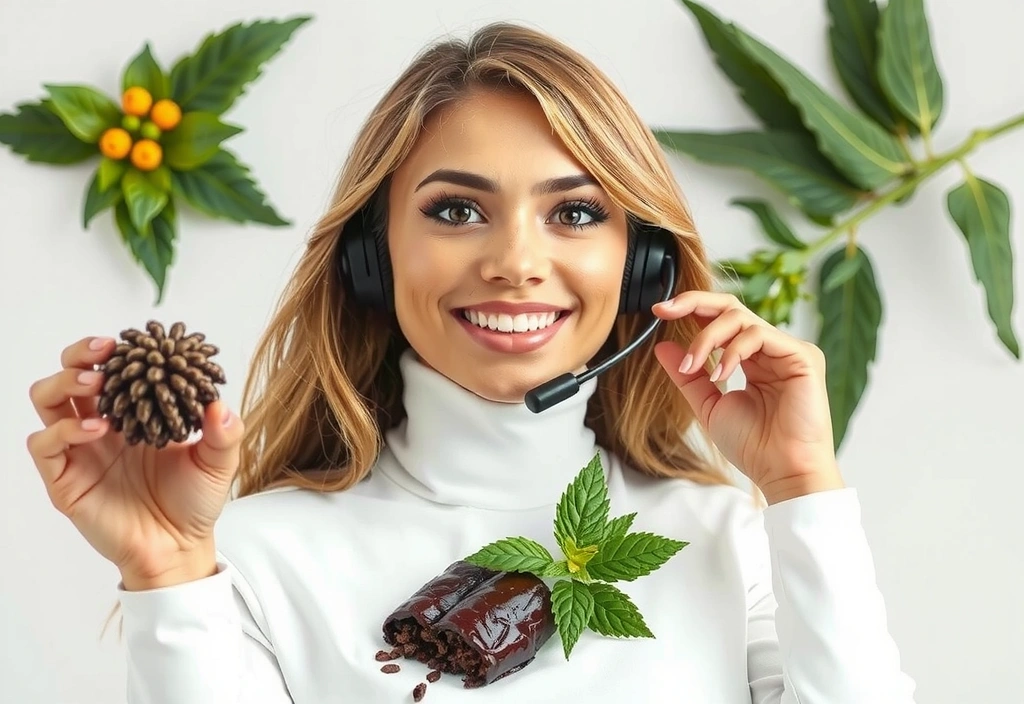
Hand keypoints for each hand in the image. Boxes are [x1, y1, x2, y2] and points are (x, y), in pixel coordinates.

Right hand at [26, 335, 243, 588]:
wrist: (180, 548)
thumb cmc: (195, 502)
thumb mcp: (218, 461)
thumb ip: (224, 431)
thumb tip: (219, 403)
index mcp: (132, 414)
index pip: (108, 370)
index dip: (113, 352)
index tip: (131, 341)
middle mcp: (99, 428)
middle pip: (67, 377)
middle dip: (78, 356)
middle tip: (105, 351)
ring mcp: (78, 452)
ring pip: (47, 402)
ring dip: (65, 383)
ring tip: (97, 383)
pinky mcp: (64, 480)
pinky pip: (45, 444)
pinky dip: (65, 429)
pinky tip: (99, 429)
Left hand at [652, 291, 842, 503]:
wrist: (781, 471)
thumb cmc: (753, 445)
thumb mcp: (709, 405)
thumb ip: (689, 376)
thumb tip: (662, 346)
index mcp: (752, 358)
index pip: (721, 320)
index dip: (691, 309)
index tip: (659, 312)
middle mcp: (771, 349)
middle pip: (731, 307)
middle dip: (694, 303)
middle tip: (665, 310)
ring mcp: (788, 350)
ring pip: (740, 318)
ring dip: (707, 338)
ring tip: (692, 366)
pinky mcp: (802, 355)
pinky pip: (760, 335)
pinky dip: (733, 351)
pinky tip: (720, 375)